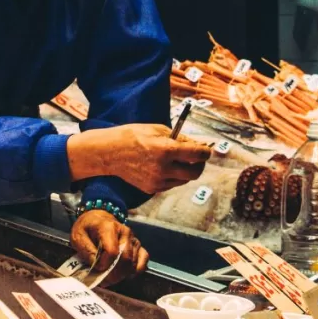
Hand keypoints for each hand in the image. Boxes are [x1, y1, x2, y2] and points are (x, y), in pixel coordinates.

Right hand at [67, 124, 211, 193]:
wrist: (110, 152)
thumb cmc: (133, 136)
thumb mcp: (157, 129)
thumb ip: (179, 138)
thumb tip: (196, 144)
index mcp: (166, 150)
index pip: (197, 154)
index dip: (206, 151)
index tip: (207, 149)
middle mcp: (164, 168)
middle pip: (194, 172)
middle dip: (199, 165)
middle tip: (198, 158)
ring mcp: (158, 181)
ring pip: (183, 180)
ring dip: (186, 171)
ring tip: (179, 160)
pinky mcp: (152, 189)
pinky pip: (171, 184)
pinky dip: (174, 177)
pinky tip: (166, 167)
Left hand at [70, 210, 148, 287]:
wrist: (97, 218)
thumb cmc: (87, 228)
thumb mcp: (78, 237)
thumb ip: (87, 252)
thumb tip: (97, 267)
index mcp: (108, 227)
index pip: (112, 251)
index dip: (104, 264)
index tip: (96, 268)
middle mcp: (124, 231)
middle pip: (125, 258)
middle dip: (114, 274)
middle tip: (103, 280)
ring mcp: (133, 238)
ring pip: (133, 262)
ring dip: (122, 275)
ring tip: (110, 278)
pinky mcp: (137, 245)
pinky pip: (143, 259)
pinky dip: (135, 270)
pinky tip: (125, 274)